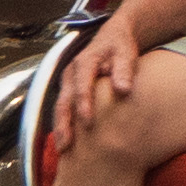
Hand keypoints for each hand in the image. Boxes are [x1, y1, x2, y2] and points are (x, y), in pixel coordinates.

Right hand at [55, 27, 143, 156]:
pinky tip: (67, 142)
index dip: (84, 104)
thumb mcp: (125, 52)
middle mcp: (71, 73)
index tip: (88, 123)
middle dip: (63, 123)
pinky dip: (63, 124)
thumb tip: (122, 90)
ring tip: (63, 149)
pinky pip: (63, 108)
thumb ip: (124, 70)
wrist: (113, 36)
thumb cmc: (120, 46)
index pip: (82, 86)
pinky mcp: (69, 89)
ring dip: (60, 127)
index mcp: (84, 62)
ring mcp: (68, 82)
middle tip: (66, 145)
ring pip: (60, 106)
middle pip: (64, 100)